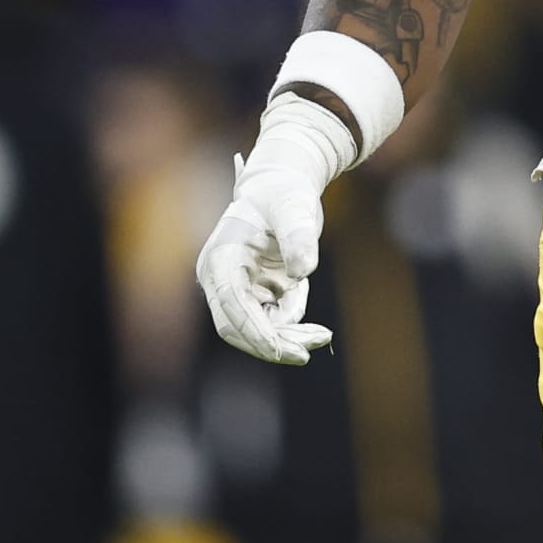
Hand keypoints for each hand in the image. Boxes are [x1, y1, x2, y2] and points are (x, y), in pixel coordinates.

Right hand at [197, 130, 336, 366]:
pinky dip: (291, 321)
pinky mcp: (254, 293)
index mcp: (220, 257)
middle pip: (238, 326)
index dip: (254, 330)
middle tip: (307, 353)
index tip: (281, 349)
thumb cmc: (283, 193)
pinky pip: (271, 321)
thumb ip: (298, 234)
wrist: (283, 189)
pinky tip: (300, 291)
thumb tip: (302, 271)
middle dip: (272, 343)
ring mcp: (236, 288)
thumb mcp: (294, 207)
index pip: (232, 305)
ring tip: (322, 335)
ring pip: (256, 329)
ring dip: (287, 337)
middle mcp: (221, 277)